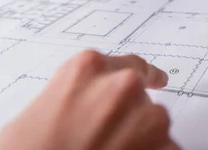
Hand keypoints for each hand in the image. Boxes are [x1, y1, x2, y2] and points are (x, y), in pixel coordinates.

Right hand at [0, 50, 177, 149]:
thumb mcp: (41, 109)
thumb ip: (76, 95)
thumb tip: (87, 105)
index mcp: (88, 69)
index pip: (129, 65)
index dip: (143, 77)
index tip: (156, 81)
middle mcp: (123, 85)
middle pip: (140, 97)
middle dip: (129, 116)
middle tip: (106, 138)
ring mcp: (147, 116)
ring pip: (155, 124)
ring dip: (142, 138)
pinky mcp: (165, 147)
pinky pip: (166, 149)